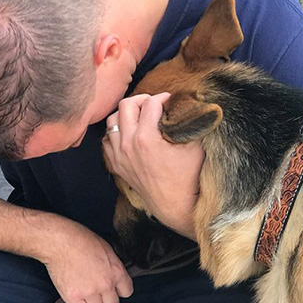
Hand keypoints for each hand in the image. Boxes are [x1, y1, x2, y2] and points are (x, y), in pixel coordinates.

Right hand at [43, 221, 132, 302]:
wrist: (61, 242)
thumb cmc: (81, 240)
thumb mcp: (106, 249)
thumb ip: (113, 266)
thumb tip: (114, 277)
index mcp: (116, 271)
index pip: (127, 292)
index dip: (119, 291)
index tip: (113, 290)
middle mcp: (106, 284)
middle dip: (106, 300)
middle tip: (97, 293)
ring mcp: (89, 292)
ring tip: (86, 298)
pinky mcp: (73, 298)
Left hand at [102, 93, 203, 238]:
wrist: (175, 204)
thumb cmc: (187, 177)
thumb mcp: (195, 147)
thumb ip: (191, 123)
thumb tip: (191, 105)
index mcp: (147, 138)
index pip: (151, 103)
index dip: (164, 98)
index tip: (170, 100)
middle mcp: (128, 144)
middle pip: (126, 105)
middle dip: (142, 100)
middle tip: (154, 104)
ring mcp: (119, 155)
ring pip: (112, 120)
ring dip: (126, 114)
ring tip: (140, 115)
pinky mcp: (116, 164)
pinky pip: (107, 139)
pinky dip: (117, 132)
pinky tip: (130, 133)